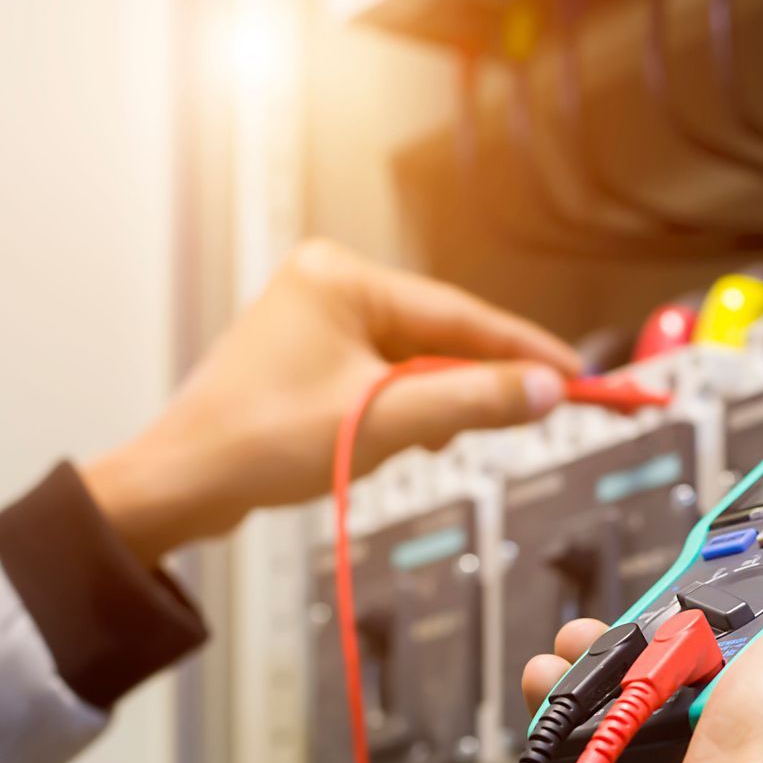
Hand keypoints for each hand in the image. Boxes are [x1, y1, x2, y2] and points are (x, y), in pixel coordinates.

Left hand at [82, 241, 578, 563]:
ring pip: (413, 361)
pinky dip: (402, 411)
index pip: (458, 313)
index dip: (525, 349)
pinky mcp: (308, 358)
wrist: (181, 486)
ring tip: (418, 444)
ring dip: (433, 405)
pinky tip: (393, 442)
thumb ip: (473, 401)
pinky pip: (382, 378)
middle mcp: (328, 284)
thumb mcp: (384, 423)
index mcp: (341, 277)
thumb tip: (547, 389)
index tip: (580, 374)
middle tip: (533, 415)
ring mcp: (315, 321)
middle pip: (439, 335)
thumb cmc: (261, 445)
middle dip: (473, 384)